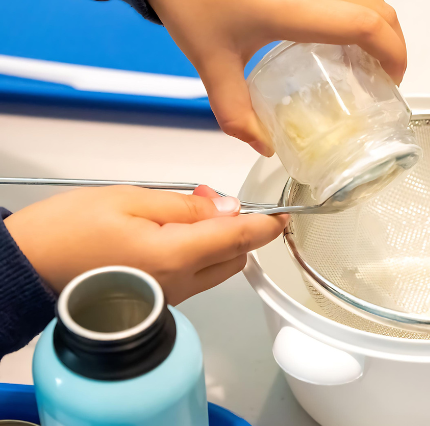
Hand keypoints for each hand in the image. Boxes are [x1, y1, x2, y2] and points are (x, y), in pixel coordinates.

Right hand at [4, 186, 287, 304]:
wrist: (27, 268)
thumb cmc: (66, 232)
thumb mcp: (130, 199)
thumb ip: (186, 205)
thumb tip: (226, 208)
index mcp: (174, 255)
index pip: (240, 239)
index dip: (267, 225)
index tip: (283, 214)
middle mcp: (178, 284)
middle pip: (235, 257)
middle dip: (239, 229)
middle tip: (213, 200)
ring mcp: (169, 296)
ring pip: (218, 270)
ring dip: (218, 242)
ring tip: (186, 212)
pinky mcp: (159, 300)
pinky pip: (195, 277)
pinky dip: (199, 255)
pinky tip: (174, 233)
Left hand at [150, 0, 406, 156]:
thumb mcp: (210, 61)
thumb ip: (235, 110)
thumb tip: (261, 143)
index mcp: (297, 8)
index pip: (367, 26)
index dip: (393, 54)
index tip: (392, 81)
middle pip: (380, 8)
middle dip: (393, 43)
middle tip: (384, 75)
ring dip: (377, 25)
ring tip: (363, 57)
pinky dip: (356, 12)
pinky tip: (337, 34)